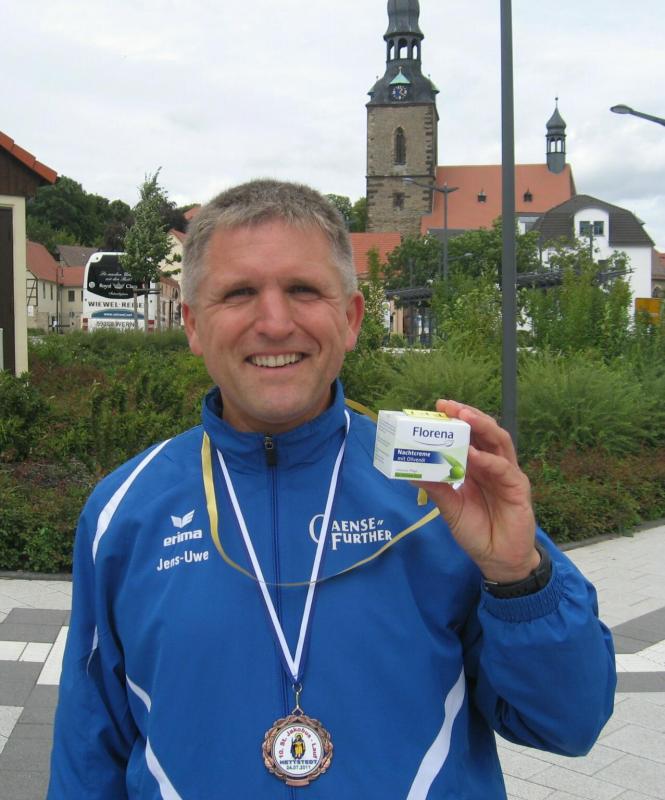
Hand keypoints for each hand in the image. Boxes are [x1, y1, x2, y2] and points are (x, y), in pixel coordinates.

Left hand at [416, 399, 538, 582]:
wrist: (499, 560)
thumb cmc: (476, 531)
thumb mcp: (450, 508)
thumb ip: (436, 489)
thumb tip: (411, 473)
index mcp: (477, 466)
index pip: (469, 435)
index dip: (455, 421)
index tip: (437, 408)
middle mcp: (493, 465)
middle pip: (485, 432)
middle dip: (467, 416)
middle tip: (447, 406)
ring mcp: (507, 474)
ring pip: (498, 441)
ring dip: (481, 426)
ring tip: (463, 417)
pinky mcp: (518, 488)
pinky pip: (503, 468)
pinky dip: (487, 459)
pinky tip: (472, 454)